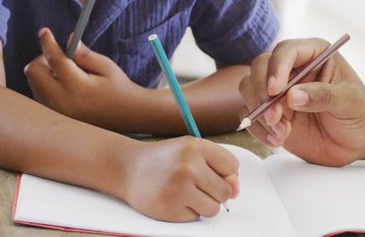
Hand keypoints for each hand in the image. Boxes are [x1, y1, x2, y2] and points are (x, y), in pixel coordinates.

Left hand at [24, 27, 144, 127]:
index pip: (54, 59)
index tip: (44, 31)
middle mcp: (61, 99)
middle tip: (60, 58)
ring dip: (43, 72)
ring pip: (33, 82)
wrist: (123, 114)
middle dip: (42, 59)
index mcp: (77, 86)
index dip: (47, 43)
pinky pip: (37, 93)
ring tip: (65, 73)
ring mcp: (54, 109)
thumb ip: (85, 54)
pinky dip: (44, 83)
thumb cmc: (117, 87)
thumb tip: (69, 39)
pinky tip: (63, 84)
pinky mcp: (52, 114)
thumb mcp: (106, 66)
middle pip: (33, 71)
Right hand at [119, 137, 239, 221]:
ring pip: (214, 208)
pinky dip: (188, 212)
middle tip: (197, 185)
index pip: (232, 167)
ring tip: (186, 193)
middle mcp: (188, 167)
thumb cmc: (166, 159)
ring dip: (204, 204)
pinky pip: (195, 217)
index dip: (225, 173)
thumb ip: (218, 166)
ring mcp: (178, 189)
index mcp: (196, 147)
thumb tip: (236, 191)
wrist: (128, 168)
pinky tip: (174, 200)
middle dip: (216, 192)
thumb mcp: (192, 151)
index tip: (211, 172)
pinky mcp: (169, 209)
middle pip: (225, 191)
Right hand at [237, 38, 364, 165]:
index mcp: (315, 54)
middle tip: (276, 118)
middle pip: (260, 67)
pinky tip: (277, 141)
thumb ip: (324, 96)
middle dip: (262, 92)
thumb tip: (292, 96)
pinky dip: (258, 129)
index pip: (287, 50)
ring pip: (250, 89)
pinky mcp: (272, 113)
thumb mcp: (350, 102)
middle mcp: (293, 68)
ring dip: (260, 113)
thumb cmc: (360, 114)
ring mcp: (280, 91)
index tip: (276, 90)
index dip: (277, 67)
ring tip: (283, 133)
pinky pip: (251, 115)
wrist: (359, 141)